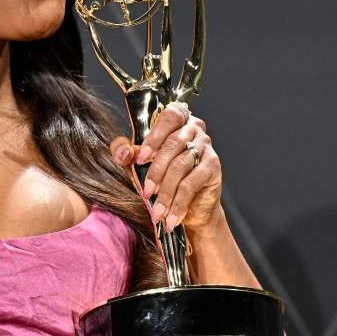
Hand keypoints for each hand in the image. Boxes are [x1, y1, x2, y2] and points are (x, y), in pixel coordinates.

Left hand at [109, 103, 222, 233]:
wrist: (190, 208)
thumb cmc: (162, 179)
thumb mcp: (139, 165)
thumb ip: (126, 153)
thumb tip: (124, 153)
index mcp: (176, 121)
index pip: (169, 117)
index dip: (154, 137)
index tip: (140, 159)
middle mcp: (194, 129)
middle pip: (173, 144)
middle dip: (156, 171)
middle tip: (145, 192)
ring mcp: (206, 147)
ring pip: (181, 166)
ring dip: (165, 192)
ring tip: (157, 212)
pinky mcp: (213, 167)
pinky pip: (191, 184)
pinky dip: (178, 203)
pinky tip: (171, 218)